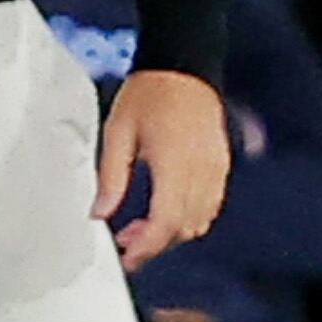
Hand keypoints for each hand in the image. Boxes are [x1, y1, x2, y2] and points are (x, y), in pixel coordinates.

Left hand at [98, 68, 231, 269]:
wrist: (184, 64)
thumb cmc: (148, 92)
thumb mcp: (118, 132)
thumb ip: (111, 177)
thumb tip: (100, 214)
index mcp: (173, 161)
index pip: (166, 221)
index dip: (147, 246)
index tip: (127, 257)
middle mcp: (200, 169)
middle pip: (184, 227)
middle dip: (156, 244)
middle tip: (126, 242)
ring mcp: (216, 168)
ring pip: (200, 221)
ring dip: (172, 233)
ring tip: (141, 228)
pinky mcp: (221, 164)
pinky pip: (211, 205)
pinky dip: (189, 217)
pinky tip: (165, 210)